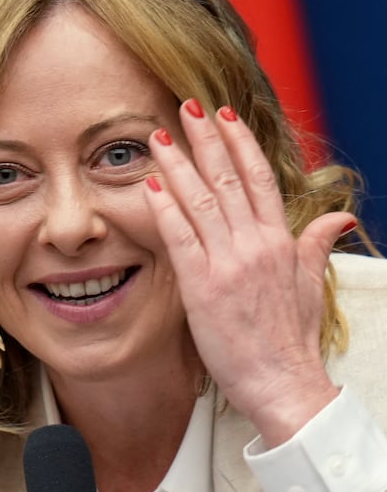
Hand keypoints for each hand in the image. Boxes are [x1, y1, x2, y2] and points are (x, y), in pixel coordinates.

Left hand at [146, 99, 354, 445]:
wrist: (282, 384)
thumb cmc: (292, 338)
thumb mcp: (310, 285)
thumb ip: (317, 245)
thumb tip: (340, 217)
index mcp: (280, 241)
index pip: (258, 178)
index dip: (240, 144)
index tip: (224, 117)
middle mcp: (255, 245)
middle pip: (227, 179)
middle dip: (205, 139)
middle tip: (187, 107)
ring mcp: (228, 264)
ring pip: (201, 201)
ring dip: (178, 165)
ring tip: (160, 136)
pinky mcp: (203, 287)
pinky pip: (181, 238)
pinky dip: (165, 209)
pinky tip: (151, 185)